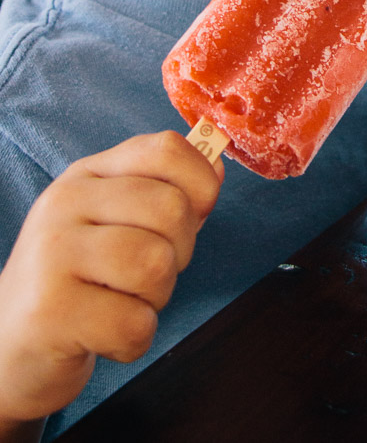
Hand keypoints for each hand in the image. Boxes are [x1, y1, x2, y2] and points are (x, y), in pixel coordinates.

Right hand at [0, 132, 222, 431]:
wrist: (7, 345)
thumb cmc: (77, 281)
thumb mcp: (114, 221)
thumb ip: (166, 192)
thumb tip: (218, 162)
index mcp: (88, 175)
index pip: (164, 149)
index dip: (200, 182)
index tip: (197, 214)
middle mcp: (65, 204)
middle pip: (171, 209)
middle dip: (179, 252)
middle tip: (147, 275)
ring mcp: (53, 255)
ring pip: (155, 265)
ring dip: (156, 298)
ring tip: (124, 302)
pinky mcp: (51, 312)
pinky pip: (133, 324)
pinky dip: (134, 339)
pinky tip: (104, 336)